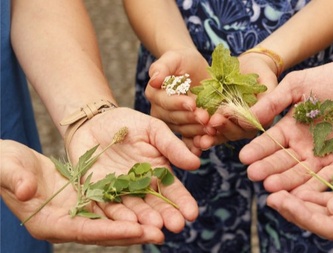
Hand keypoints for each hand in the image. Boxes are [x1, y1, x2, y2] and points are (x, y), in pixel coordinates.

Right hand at [0, 139, 162, 244]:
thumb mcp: (6, 168)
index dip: (109, 231)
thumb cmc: (3, 165)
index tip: (135, 229)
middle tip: (161, 232)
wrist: (10, 161)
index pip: (83, 231)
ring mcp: (78, 213)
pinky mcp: (86, 201)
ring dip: (138, 223)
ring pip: (113, 221)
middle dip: (132, 232)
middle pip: (104, 231)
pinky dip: (131, 208)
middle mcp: (66, 223)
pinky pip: (112, 206)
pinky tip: (151, 207)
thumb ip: (15, 180)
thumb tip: (26, 190)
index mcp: (48, 223)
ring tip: (164, 224)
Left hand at [67, 108, 200, 234]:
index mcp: (158, 173)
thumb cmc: (128, 123)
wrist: (94, 121)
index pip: (173, 190)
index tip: (191, 214)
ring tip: (153, 227)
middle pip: (155, 205)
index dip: (182, 202)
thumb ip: (172, 147)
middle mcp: (141, 187)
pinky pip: (107, 206)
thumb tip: (196, 164)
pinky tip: (127, 222)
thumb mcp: (153, 130)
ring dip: (144, 220)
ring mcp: (120, 192)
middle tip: (176, 226)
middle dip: (166, 216)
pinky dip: (117, 215)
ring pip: (133, 209)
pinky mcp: (98, 193)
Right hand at [145, 48, 209, 154]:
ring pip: (185, 130)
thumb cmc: (183, 61)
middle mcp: (161, 111)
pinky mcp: (185, 130)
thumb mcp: (173, 58)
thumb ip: (162, 67)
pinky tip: (205, 145)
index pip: (166, 102)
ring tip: (212, 130)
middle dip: (192, 118)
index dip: (178, 103)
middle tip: (206, 118)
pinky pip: (189, 140)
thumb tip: (154, 80)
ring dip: (198, 131)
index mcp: (155, 94)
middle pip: (176, 118)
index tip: (192, 103)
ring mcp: (173, 123)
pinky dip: (197, 144)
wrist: (195, 70)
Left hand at [193, 52, 279, 148]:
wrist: (247, 66)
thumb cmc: (261, 72)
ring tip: (199, 139)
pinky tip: (192, 138)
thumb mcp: (268, 82)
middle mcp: (246, 127)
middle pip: (233, 133)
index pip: (248, 126)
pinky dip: (201, 134)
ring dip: (209, 137)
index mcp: (260, 121)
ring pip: (221, 134)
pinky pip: (210, 130)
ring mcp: (231, 125)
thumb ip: (267, 99)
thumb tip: (255, 116)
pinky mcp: (218, 121)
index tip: (222, 117)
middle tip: (210, 124)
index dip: (235, 122)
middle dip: (221, 129)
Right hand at [240, 62, 332, 191]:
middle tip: (254, 175)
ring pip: (302, 173)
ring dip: (287, 181)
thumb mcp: (297, 85)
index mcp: (290, 129)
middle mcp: (303, 147)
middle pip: (283, 161)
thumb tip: (246, 116)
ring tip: (271, 185)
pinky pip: (328, 178)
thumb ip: (274, 102)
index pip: (271, 143)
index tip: (244, 157)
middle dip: (269, 168)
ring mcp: (323, 157)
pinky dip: (315, 186)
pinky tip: (301, 193)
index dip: (258, 150)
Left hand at [266, 137, 332, 239]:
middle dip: (297, 211)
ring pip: (330, 215)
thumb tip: (331, 207)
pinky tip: (302, 188)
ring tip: (278, 192)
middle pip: (326, 223)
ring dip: (304, 205)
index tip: (280, 201)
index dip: (303, 215)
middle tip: (270, 196)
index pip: (332, 226)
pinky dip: (319, 197)